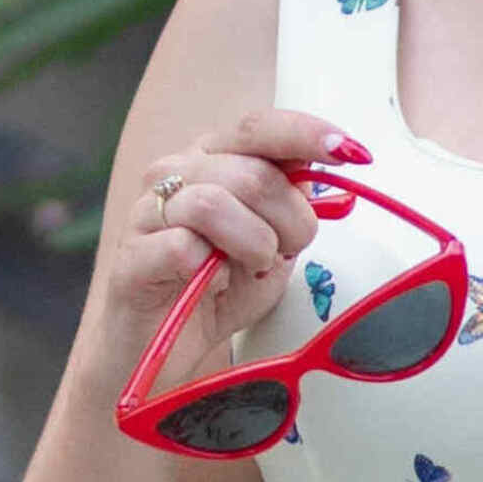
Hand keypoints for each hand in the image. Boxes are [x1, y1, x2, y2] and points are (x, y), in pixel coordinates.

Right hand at [91, 104, 355, 371]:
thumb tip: (324, 174)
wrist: (162, 354)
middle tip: (285, 252)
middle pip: (251, 172)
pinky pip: (181, 247)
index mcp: (210, 160)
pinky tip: (211, 283)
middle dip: (290, 218)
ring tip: (251, 269)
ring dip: (253, 245)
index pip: (257, 128)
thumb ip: (292, 207)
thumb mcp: (271, 246)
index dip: (306, 134)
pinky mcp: (130, 258)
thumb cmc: (215, 293)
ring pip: (214, 204)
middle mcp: (174, 173)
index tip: (352, 152)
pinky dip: (210, 271)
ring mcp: (146, 214)